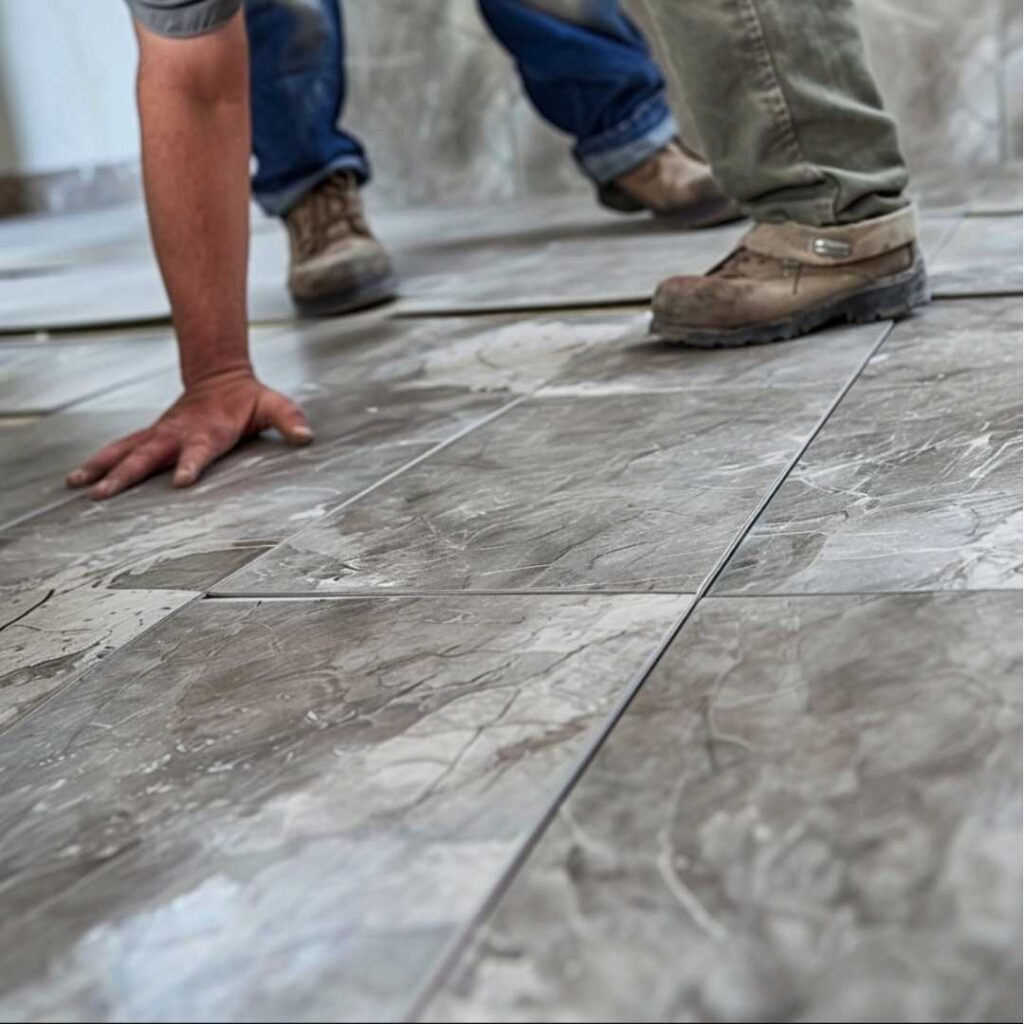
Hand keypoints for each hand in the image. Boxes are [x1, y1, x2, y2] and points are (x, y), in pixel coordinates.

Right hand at [67, 369, 311, 499]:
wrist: (220, 375)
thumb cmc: (249, 400)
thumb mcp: (273, 406)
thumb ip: (289, 420)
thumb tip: (306, 437)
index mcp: (210, 430)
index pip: (200, 450)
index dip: (192, 464)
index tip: (181, 481)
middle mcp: (179, 433)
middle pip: (150, 455)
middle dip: (127, 474)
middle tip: (105, 494)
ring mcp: (161, 434)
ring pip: (127, 451)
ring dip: (103, 468)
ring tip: (79, 487)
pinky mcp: (151, 435)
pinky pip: (120, 448)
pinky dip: (99, 462)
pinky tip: (76, 480)